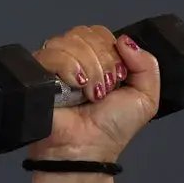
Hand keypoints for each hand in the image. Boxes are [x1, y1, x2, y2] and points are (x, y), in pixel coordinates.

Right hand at [25, 24, 162, 162]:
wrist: (86, 149)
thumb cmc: (113, 127)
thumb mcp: (145, 98)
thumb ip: (147, 64)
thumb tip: (125, 39)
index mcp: (98, 59)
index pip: (101, 33)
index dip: (112, 51)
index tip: (118, 78)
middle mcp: (74, 58)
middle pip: (86, 34)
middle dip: (102, 62)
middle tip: (103, 91)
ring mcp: (54, 64)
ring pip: (70, 41)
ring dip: (88, 69)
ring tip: (89, 95)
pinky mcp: (36, 72)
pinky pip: (52, 53)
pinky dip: (68, 68)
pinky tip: (74, 88)